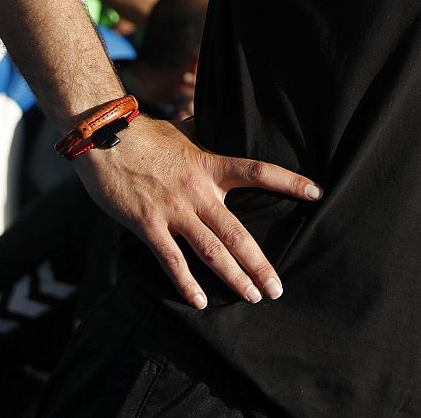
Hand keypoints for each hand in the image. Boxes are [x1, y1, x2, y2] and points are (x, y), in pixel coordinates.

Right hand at [73, 114, 321, 308]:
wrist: (103, 137)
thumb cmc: (145, 135)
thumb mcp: (185, 132)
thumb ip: (206, 134)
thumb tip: (219, 120)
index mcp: (211, 166)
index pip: (260, 172)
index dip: (290, 182)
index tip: (317, 193)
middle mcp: (198, 191)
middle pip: (238, 233)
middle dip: (260, 264)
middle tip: (278, 289)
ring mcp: (173, 210)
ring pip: (211, 251)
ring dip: (234, 277)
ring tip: (253, 298)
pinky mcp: (147, 224)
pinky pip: (171, 259)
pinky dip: (185, 282)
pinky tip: (199, 302)